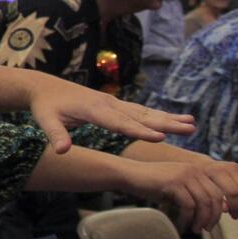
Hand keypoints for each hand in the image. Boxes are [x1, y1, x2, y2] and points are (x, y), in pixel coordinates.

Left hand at [27, 73, 193, 153]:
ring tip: (192, 124)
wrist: (45, 87)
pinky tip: (177, 120)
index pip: (119, 123)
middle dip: (165, 123)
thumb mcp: (45, 120)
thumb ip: (55, 135)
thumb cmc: (45, 106)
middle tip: (189, 129)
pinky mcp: (115, 105)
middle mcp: (108, 104)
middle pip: (140, 116)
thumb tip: (62, 151)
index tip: (159, 138)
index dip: (139, 131)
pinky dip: (159, 116)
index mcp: (93, 109)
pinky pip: (140, 111)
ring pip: (145, 112)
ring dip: (168, 118)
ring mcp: (114, 103)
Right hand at [122, 159, 237, 232]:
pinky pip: (188, 205)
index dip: (223, 208)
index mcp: (198, 170)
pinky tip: (183, 225)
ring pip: (203, 202)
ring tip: (195, 229)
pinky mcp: (173, 183)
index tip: (218, 221)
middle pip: (215, 197)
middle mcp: (194, 170)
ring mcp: (184, 175)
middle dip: (214, 216)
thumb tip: (214, 213)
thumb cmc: (152, 184)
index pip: (221, 190)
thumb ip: (195, 195)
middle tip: (207, 229)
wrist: (129, 174)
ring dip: (201, 219)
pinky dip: (187, 218)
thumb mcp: (178, 188)